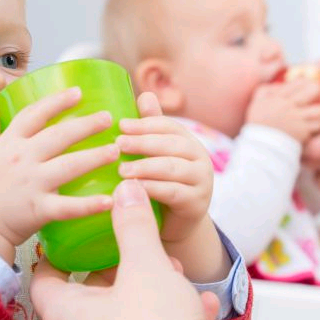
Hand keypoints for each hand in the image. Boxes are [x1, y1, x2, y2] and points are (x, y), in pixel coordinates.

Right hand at [0, 88, 118, 262]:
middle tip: (109, 118)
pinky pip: (68, 207)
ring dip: (94, 157)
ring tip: (115, 150)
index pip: (35, 114)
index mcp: (10, 143)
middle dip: (86, 125)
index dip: (57, 101)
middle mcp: (22, 159)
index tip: (78, 92)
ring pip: (69, 166)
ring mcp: (32, 184)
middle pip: (59, 136)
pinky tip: (110, 201)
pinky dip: (90, 205)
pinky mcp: (40, 209)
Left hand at [30, 179, 229, 319]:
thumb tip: (126, 192)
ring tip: (175, 275)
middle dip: (117, 269)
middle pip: (87, 295)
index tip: (73, 238)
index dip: (57, 254)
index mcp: (65, 314)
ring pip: (121, 317)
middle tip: (136, 250)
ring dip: (147, 293)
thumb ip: (134, 226)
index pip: (44, 278)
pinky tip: (201, 308)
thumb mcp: (146, 266)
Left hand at [116, 92, 212, 244]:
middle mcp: (199, 158)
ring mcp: (201, 181)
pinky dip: (152, 189)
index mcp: (187, 141)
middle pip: (171, 145)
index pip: (168, 126)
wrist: (175, 224)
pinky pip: (174, 193)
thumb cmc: (160, 183)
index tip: (120, 125)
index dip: (145, 124)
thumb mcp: (155, 156)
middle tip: (117, 144)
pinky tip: (134, 189)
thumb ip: (151, 129)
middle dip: (143, 143)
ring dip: (145, 167)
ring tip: (121, 170)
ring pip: (172, 168)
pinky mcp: (197, 203)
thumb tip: (145, 95)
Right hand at [247, 79, 319, 142]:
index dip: (308, 80)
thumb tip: (284, 82)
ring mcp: (298, 120)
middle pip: (314, 90)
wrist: (261, 145)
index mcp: (279, 97)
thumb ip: (268, 88)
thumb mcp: (258, 100)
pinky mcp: (303, 132)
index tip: (310, 83)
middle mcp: (290, 106)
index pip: (299, 82)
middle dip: (319, 90)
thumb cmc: (259, 122)